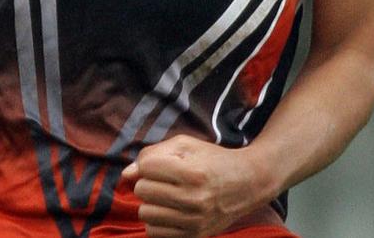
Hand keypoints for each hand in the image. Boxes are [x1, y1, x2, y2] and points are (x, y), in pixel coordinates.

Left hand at [122, 135, 267, 237]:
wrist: (247, 183)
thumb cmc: (212, 160)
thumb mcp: (186, 145)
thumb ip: (153, 153)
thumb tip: (126, 174)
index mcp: (192, 172)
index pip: (146, 167)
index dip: (147, 162)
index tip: (159, 163)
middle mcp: (193, 199)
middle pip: (142, 190)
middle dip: (148, 181)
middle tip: (164, 179)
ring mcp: (194, 222)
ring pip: (145, 213)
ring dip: (150, 202)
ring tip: (166, 195)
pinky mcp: (194, 237)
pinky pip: (154, 233)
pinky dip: (156, 221)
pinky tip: (168, 211)